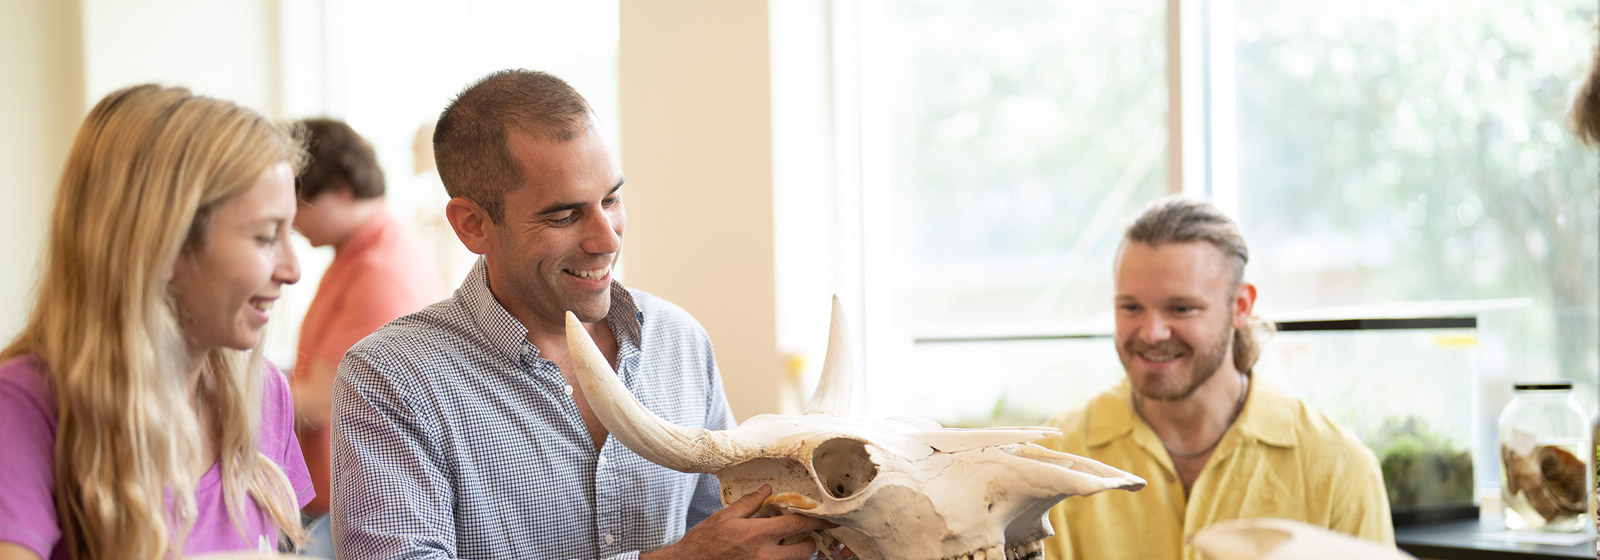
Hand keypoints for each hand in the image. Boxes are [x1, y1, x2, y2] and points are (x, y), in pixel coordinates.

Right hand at [642, 485, 835, 559]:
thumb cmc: (704, 541)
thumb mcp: (725, 516)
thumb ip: (750, 503)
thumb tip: (768, 490)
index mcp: (757, 535)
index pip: (796, 525)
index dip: (816, 521)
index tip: (828, 519)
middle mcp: (764, 555)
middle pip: (804, 553)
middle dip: (810, 544)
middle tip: (806, 536)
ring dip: (798, 555)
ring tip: (791, 544)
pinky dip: (783, 559)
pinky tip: (775, 552)